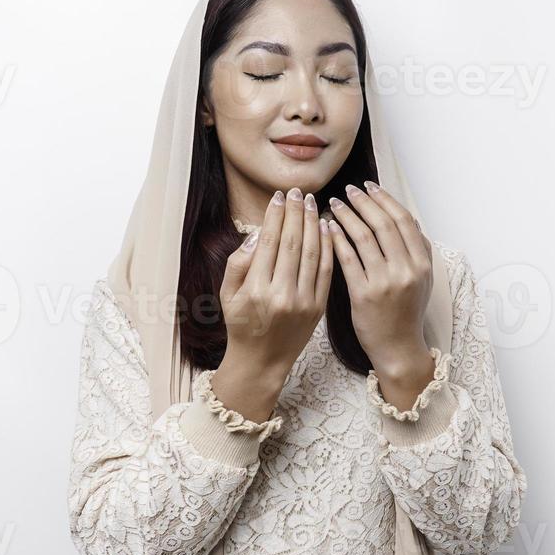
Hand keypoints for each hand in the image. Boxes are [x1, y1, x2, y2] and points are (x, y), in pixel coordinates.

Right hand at [214, 187, 332, 420]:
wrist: (262, 362)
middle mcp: (281, 295)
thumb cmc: (241, 325)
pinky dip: (327, 247)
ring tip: (313, 203)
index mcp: (256, 289)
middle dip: (296, 213)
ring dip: (314, 224)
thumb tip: (258, 232)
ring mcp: (303, 302)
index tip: (279, 196)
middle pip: (293, 243)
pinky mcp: (319, 308)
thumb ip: (238, 262)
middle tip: (298, 192)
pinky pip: (325, 271)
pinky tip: (326, 228)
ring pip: (312, 254)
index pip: (270, 242)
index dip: (276, 216)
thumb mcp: (227, 294)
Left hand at [326, 180, 437, 407]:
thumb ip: (419, 249)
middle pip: (383, 223)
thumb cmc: (406, 311)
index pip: (403, 220)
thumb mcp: (423, 279)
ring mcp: (385, 282)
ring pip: (363, 237)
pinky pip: (347, 259)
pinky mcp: (364, 294)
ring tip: (333, 204)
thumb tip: (410, 218)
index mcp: (422, 263)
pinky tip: (327, 227)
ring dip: (346, 215)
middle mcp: (406, 270)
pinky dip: (336, 239)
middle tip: (347, 190)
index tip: (369, 187)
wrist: (398, 347)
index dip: (385, 199)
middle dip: (363, 202)